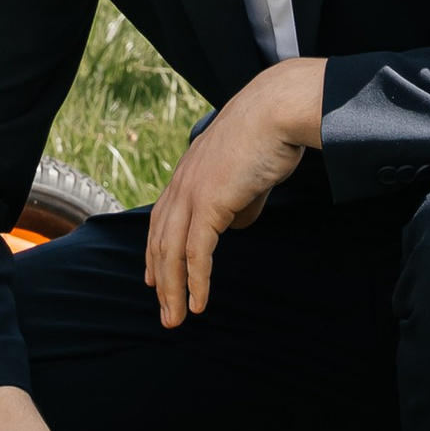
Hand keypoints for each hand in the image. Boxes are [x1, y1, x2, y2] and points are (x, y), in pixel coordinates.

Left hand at [143, 58, 324, 327]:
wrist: (276, 111)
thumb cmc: (269, 135)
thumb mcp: (248, 176)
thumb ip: (238, 201)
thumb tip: (236, 224)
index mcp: (188, 173)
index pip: (161, 219)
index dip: (155, 251)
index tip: (153, 277)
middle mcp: (182, 183)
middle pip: (160, 240)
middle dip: (160, 279)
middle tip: (165, 311)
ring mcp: (192, 193)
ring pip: (172, 252)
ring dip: (173, 290)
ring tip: (176, 318)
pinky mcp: (209, 203)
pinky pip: (196, 252)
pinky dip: (195, 281)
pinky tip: (199, 303)